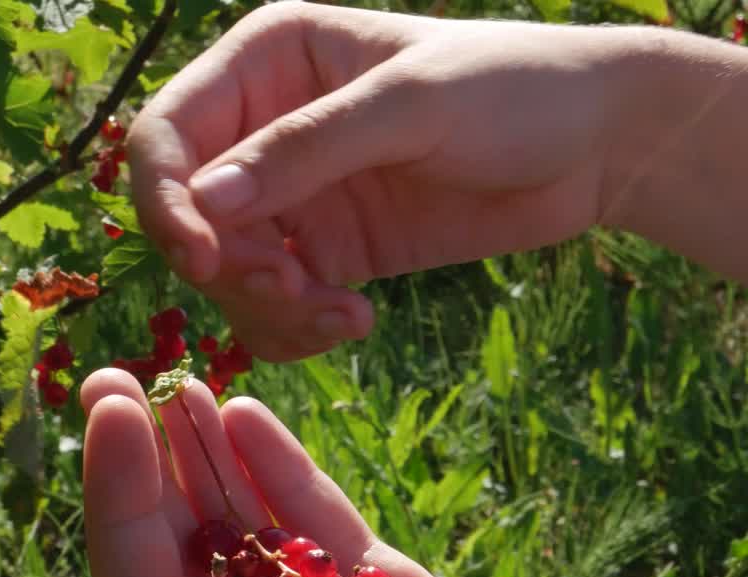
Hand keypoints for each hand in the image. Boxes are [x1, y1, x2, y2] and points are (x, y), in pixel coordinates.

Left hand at [78, 368, 747, 576]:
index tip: (108, 416)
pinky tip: (245, 415)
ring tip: (176, 381)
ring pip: (247, 545)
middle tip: (116, 379)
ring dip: (207, 463)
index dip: (117, 513)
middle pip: (186, 570)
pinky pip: (318, 539)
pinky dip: (283, 479)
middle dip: (146, 475)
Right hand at [128, 4, 641, 360]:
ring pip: (225, 272)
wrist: (596, 146)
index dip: (165, 200)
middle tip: (295, 288)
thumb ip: (306, 149)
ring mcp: (290, 195)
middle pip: (187, 217)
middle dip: (230, 267)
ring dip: (269, 308)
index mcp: (264, 63)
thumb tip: (204, 202)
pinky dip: (296, 328)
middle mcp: (261, 129)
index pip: (167, 134)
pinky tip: (355, 322)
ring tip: (344, 315)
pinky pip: (272, 306)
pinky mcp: (324, 250)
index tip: (205, 260)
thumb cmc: (512, 88)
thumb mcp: (410, 105)